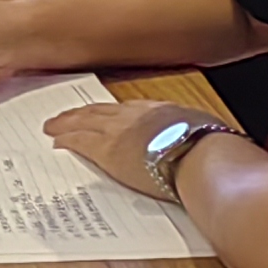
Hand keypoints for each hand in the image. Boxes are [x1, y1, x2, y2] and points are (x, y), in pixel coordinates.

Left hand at [46, 100, 224, 199]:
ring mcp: (120, 130)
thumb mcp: (205, 132)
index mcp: (161, 110)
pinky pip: (79, 141)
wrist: (201, 156)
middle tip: (66, 116)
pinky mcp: (108, 150)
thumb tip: (204, 145)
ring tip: (53, 127)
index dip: (112, 113)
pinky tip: (57, 141)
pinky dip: (66, 139)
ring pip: (85, 122)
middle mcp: (136, 115)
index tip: (103, 114)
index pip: (128, 110)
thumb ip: (195, 135)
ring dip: (67, 123)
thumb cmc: (213, 149)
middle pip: (101, 111)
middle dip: (82, 113)